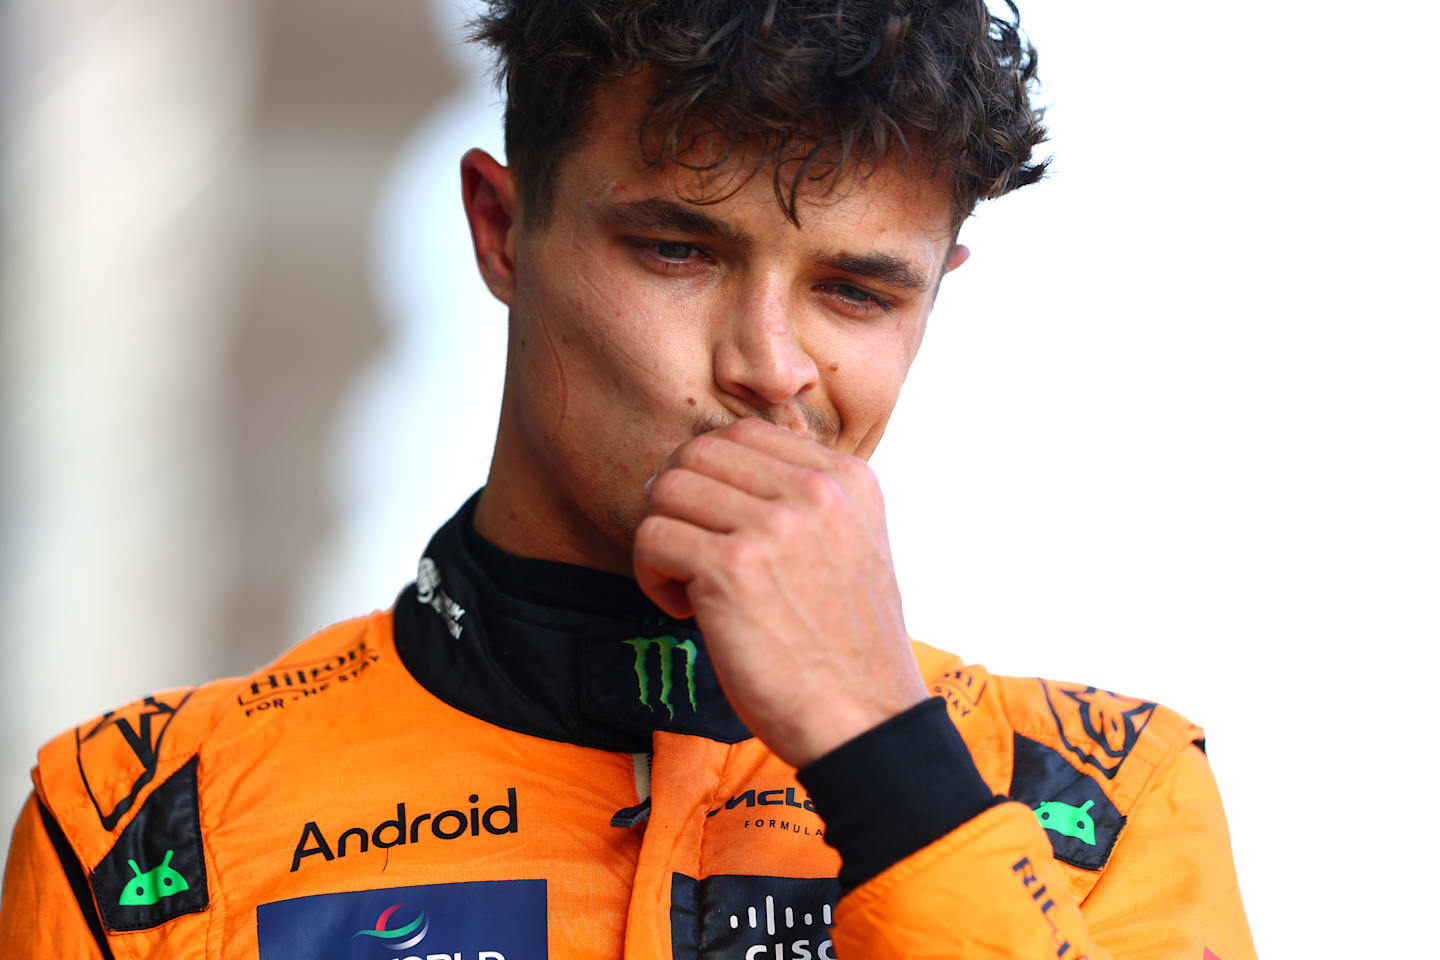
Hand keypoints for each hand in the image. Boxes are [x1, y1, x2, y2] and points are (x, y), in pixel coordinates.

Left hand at [632, 418, 928, 767]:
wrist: (865, 722)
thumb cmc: (845, 646)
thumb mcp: (849, 546)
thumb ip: (802, 500)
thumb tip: (719, 469)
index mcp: (847, 477)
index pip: (744, 432)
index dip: (711, 477)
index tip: (715, 526)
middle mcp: (815, 490)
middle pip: (698, 452)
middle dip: (677, 501)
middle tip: (685, 552)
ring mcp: (774, 526)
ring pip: (667, 489)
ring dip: (661, 538)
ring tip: (687, 586)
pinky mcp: (732, 569)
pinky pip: (652, 538)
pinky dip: (651, 576)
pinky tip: (683, 610)